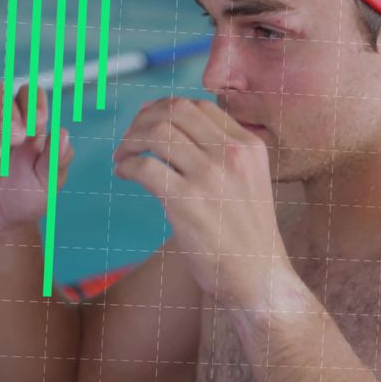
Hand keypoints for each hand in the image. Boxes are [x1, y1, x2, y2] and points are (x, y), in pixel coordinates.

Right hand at [0, 82, 73, 234]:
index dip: (33, 103)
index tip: (37, 127)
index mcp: (26, 123)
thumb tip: (63, 132)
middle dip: (5, 109)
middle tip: (17, 139)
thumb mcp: (48, 182)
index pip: (28, 93)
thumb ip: (57, 159)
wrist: (0, 226)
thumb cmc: (27, 198)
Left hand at [112, 97, 288, 305]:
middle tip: (129, 140)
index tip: (148, 123)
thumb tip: (166, 121)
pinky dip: (126, 166)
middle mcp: (233, 154)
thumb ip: (220, 151)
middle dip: (143, 119)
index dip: (165, 107)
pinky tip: (123, 175)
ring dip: (130, 141)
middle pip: (175, 110)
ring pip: (157, 133)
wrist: (259, 276)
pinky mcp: (187, 203)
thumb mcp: (249, 179)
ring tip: (122, 157)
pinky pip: (144, 167)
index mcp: (249, 145)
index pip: (199, 105)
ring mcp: (211, 177)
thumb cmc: (246, 232)